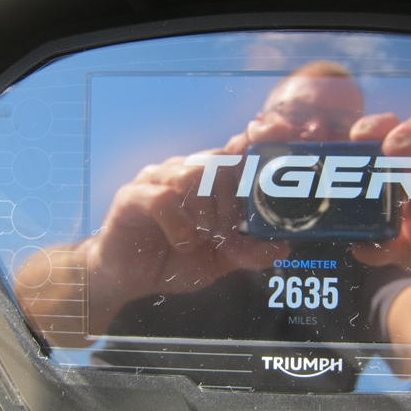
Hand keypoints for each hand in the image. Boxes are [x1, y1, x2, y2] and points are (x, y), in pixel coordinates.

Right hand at [87, 149, 287, 308]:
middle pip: (219, 160)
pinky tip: (182, 242)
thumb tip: (282, 246)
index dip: (256, 140)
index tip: (278, 130)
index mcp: (208, 181)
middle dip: (231, 200)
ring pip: (192, 172)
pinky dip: (180, 225)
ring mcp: (157, 179)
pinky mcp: (133, 196)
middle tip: (225, 231)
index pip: (236, 150)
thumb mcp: (219, 260)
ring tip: (203, 236)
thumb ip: (248, 251)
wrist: (128, 279)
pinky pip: (163, 197)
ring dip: (206, 210)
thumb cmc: (173, 260)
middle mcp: (184, 171)